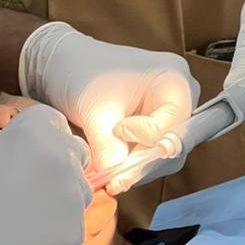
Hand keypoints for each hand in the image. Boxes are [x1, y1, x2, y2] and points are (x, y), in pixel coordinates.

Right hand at [0, 105, 91, 244]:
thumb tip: (10, 135)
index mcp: (33, 133)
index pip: (49, 118)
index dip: (35, 130)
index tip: (26, 144)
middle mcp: (61, 161)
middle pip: (73, 149)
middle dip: (56, 157)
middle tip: (30, 175)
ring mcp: (71, 200)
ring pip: (77, 187)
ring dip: (59, 191)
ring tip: (24, 210)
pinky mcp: (74, 234)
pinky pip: (71, 221)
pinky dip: (55, 225)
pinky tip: (26, 235)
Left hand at [19, 22, 197, 168]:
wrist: (65, 64)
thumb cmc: (82, 71)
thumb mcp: (94, 109)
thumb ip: (108, 146)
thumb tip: (116, 178)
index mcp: (174, 80)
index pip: (173, 125)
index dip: (147, 138)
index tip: (117, 132)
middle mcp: (180, 97)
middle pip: (174, 144)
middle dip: (143, 163)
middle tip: (116, 180)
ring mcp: (167, 112)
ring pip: (163, 154)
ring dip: (137, 167)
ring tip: (110, 178)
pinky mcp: (152, 124)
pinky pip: (150, 151)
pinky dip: (131, 162)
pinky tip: (111, 170)